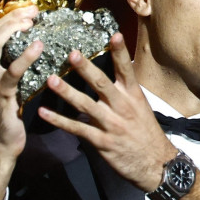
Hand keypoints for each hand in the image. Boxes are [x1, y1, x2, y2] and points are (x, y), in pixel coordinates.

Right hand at [0, 0, 43, 199]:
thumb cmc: (2, 111)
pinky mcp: (0, 95)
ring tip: (32, 20)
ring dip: (13, 28)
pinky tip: (38, 46)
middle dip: (8, 17)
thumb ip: (2, 63)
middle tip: (30, 10)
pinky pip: (12, 72)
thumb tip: (24, 40)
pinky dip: (25, 57)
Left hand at [37, 33, 177, 191]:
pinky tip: (44, 113)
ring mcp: (111, 125)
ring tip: (50, 80)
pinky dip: (59, 121)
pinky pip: (77, 129)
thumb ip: (124, 92)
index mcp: (133, 96)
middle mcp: (122, 107)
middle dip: (86, 68)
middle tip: (71, 54)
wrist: (156, 164)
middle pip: (102, 84)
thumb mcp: (141, 108)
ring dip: (66, 92)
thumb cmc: (147, 133)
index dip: (120, 52)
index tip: (114, 34)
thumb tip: (113, 74)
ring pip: (86, 105)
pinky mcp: (102, 142)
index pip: (126, 70)